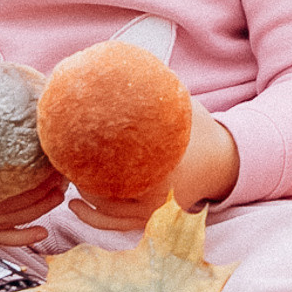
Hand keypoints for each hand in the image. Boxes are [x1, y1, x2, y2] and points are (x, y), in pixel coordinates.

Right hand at [0, 122, 66, 246]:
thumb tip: (13, 87)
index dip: (26, 177)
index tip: (49, 162)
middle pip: (3, 206)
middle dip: (37, 193)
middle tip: (60, 176)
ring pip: (3, 222)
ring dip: (35, 210)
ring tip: (58, 193)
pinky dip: (18, 236)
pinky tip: (40, 232)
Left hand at [65, 99, 239, 231]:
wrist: (225, 161)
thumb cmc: (201, 130)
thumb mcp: (180, 105)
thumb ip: (152, 91)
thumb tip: (115, 67)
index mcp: (162, 167)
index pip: (112, 167)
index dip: (86, 158)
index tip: (70, 144)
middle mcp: (157, 195)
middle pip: (105, 192)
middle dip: (81, 177)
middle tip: (65, 159)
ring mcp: (155, 211)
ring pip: (108, 212)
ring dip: (86, 197)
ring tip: (69, 180)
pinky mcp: (153, 218)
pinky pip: (117, 224)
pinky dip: (95, 218)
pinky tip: (75, 206)